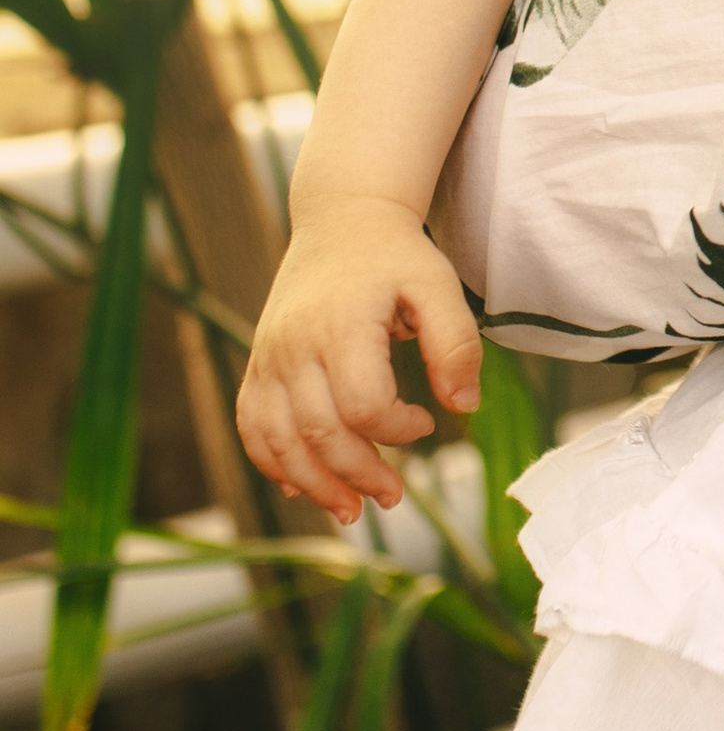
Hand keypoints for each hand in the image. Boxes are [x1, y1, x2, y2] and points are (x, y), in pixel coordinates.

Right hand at [235, 198, 483, 524]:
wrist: (341, 220)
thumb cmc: (396, 256)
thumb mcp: (439, 286)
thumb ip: (456, 344)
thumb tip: (464, 407)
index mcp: (343, 325)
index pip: (363, 405)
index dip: (397, 431)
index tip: (426, 423)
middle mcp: (296, 344)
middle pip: (319, 433)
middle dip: (359, 475)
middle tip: (394, 495)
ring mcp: (270, 356)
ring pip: (279, 440)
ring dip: (313, 484)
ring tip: (351, 510)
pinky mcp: (259, 364)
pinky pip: (251, 425)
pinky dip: (271, 461)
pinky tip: (300, 485)